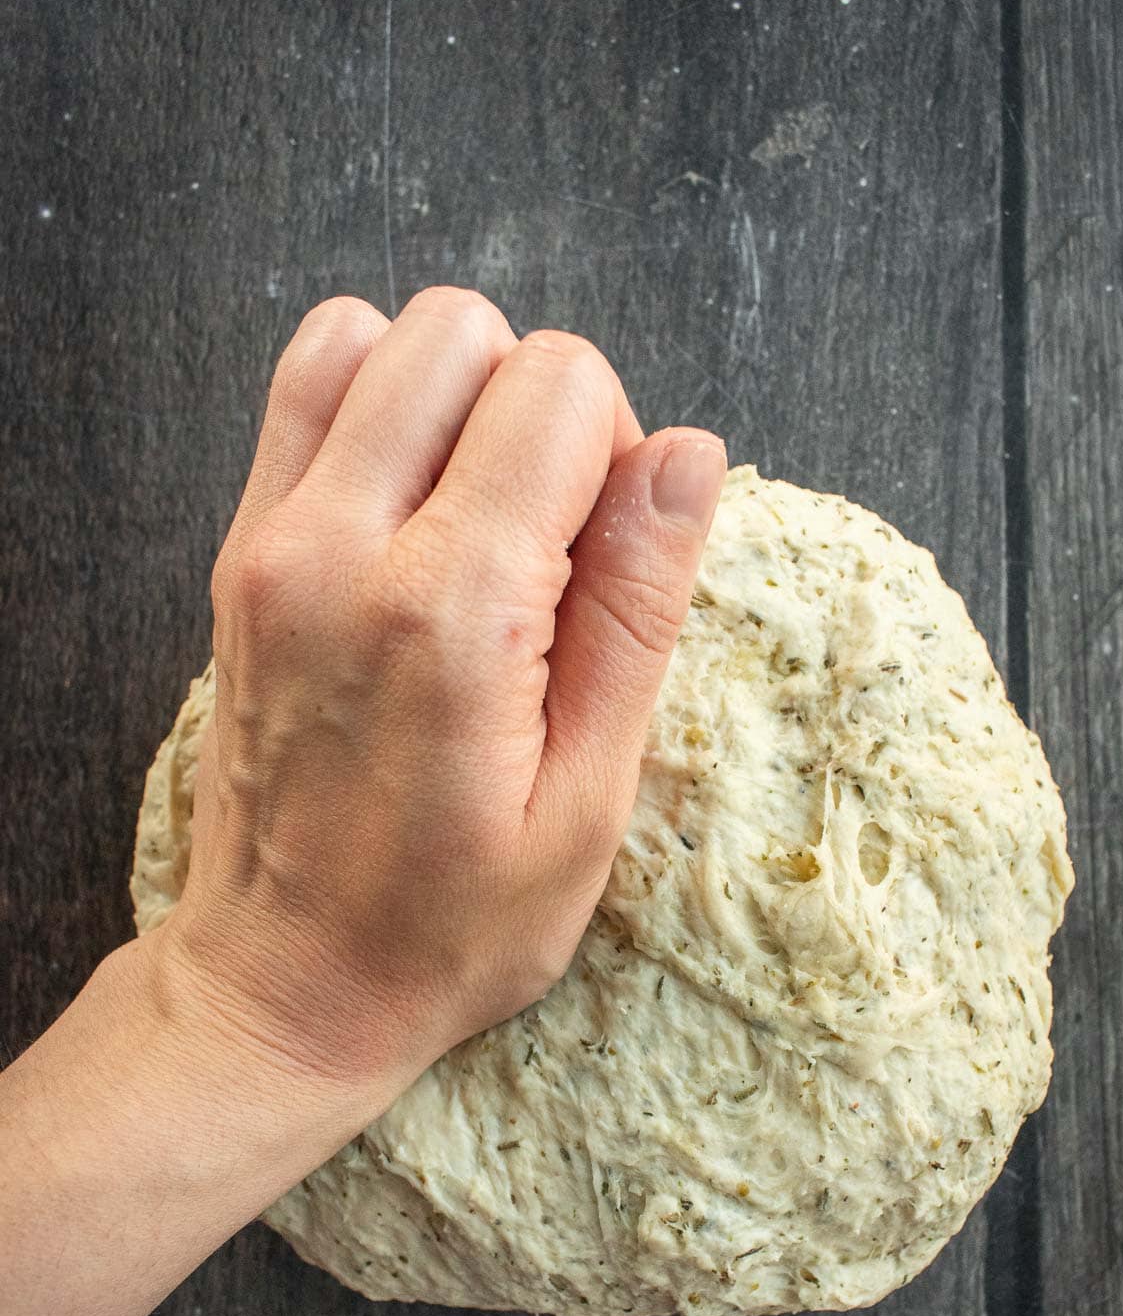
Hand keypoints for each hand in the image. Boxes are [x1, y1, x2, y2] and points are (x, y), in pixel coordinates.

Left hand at [151, 288, 726, 1114]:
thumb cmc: (450, 925)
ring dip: (452, 399)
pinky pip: (305, 391)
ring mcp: (271, 542)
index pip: (560, 384)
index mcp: (452, 612)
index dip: (617, 453)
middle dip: (537, 409)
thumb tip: (689, 453)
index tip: (603, 566)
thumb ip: (638, 613)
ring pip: (376, 336)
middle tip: (549, 541)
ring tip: (478, 520)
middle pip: (465, 332)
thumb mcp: (587, 801)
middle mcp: (341, 548)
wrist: (288, 983)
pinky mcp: (239, 553)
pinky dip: (375, 410)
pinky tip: (412, 515)